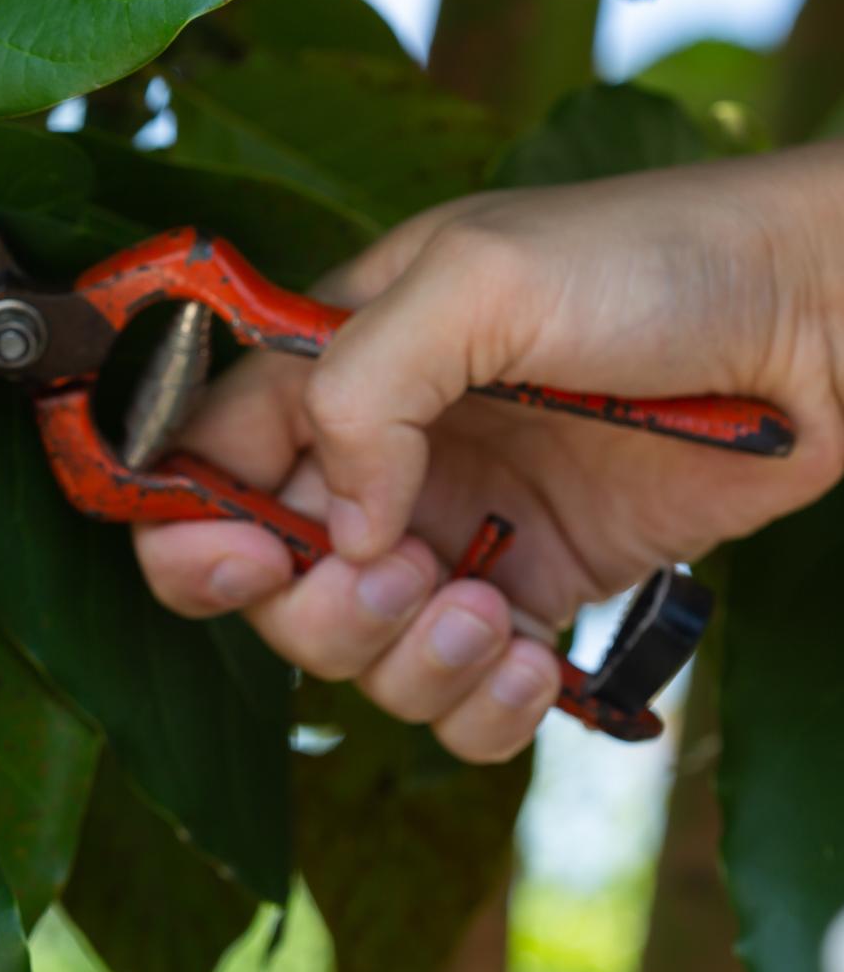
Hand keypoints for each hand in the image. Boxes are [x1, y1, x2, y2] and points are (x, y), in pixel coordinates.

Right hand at [136, 142, 843, 760]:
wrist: (823, 320)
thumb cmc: (652, 262)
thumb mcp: (478, 279)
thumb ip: (360, 389)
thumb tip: (333, 528)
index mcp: (331, 366)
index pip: (199, 463)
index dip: (190, 528)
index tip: (246, 556)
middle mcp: (374, 459)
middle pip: (263, 585)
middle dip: (315, 609)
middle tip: (404, 575)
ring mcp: (450, 533)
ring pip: (355, 655)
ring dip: (407, 663)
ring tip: (491, 613)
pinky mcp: (529, 595)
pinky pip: (456, 698)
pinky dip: (479, 708)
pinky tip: (536, 660)